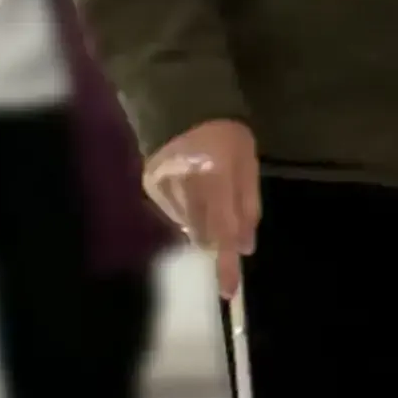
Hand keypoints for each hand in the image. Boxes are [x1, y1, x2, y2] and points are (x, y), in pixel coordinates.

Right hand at [144, 119, 260, 300]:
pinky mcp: (149, 186)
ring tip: (207, 191)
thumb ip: (248, 205)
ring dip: (202, 221)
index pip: (223, 232)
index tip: (228, 291)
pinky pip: (173, 213)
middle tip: (224, 214)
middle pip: (204, 234)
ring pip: (188, 225)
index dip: (226, 264)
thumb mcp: (248, 164)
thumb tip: (246, 247)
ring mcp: (163, 188)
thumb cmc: (226, 135)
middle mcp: (186, 187)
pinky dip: (185, 209)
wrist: (180, 106)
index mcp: (216, 179)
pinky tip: (190, 187)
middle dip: (217, 237)